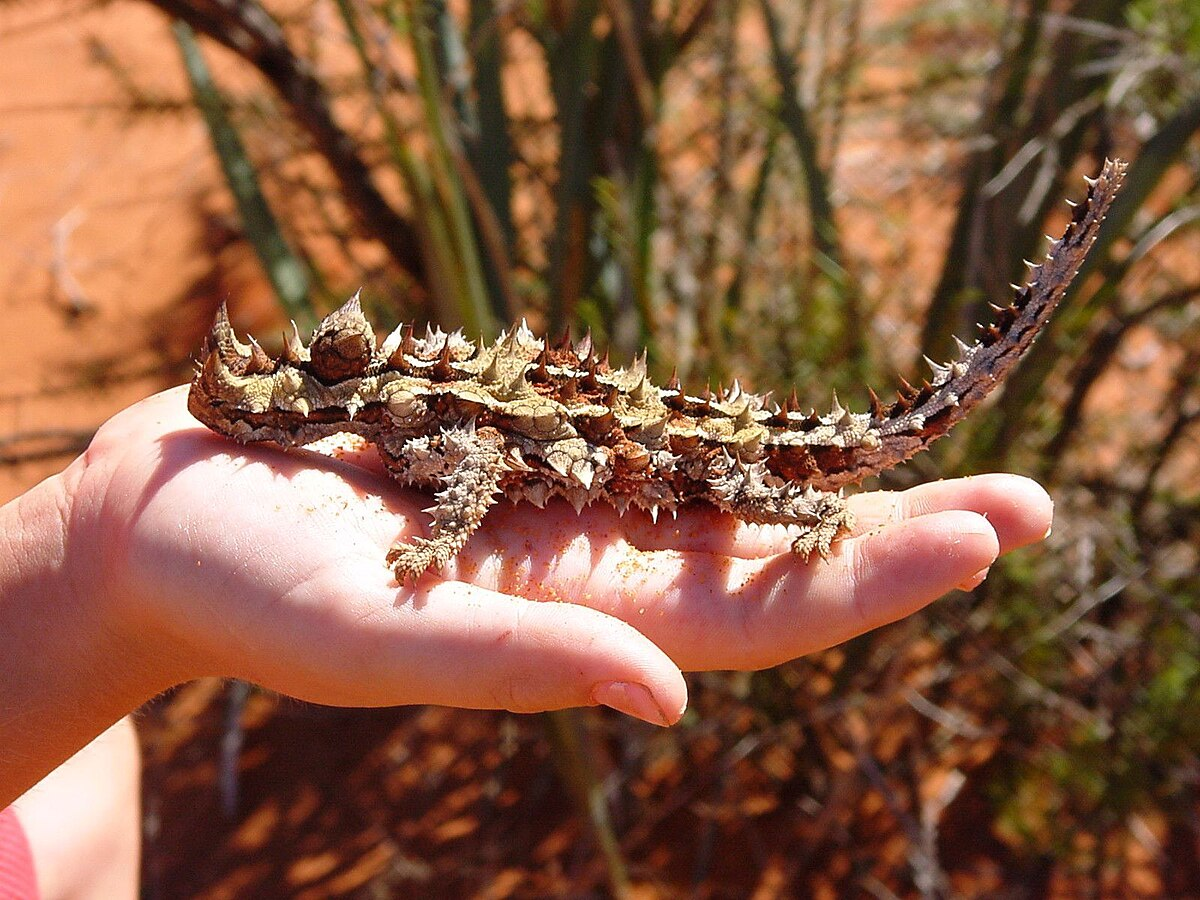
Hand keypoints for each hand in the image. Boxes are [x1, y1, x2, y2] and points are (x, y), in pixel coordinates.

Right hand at [66, 387, 1050, 726]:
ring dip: (847, 480)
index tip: (986, 544)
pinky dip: (751, 435)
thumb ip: (521, 660)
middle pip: (776, 560)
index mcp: (569, 629)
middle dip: (901, 537)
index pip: (752, 620)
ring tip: (961, 456)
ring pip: (738, 497)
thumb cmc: (251, 581)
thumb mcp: (374, 632)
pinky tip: (818, 426)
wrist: (180, 504)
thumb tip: (672, 698)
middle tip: (1035, 503)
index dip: (868, 587)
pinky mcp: (540, 445)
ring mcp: (573, 505)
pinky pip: (668, 440)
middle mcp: (594, 572)